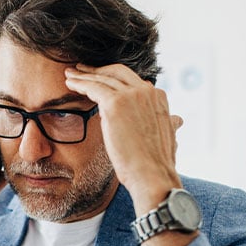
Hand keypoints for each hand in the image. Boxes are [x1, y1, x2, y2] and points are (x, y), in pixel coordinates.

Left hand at [64, 63, 183, 213]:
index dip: (114, 78)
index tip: (101, 79)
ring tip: (70, 75)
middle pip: (117, 72)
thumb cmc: (157, 164)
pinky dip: (80, 83)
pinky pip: (93, 87)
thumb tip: (176, 120)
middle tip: (81, 70)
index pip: (132, 81)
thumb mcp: (169, 137)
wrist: (152, 175)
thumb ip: (169, 123)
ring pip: (102, 78)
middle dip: (97, 70)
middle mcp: (147, 91)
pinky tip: (69, 83)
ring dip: (84, 75)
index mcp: (158, 98)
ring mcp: (131, 95)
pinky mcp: (115, 103)